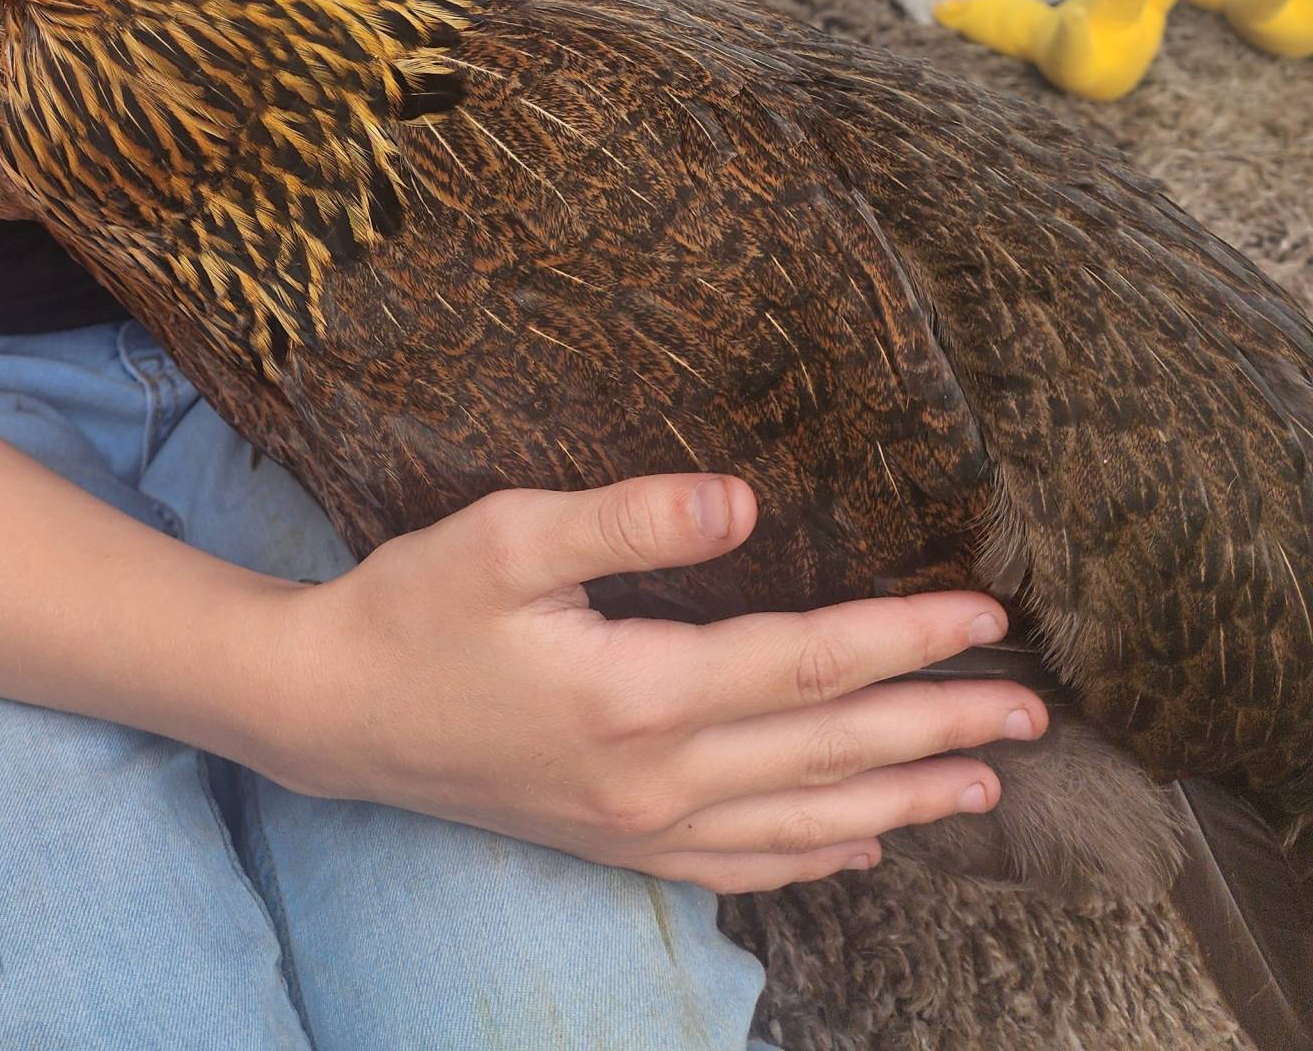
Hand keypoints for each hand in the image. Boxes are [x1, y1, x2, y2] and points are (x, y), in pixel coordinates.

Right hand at [258, 474, 1045, 893]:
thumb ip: (631, 516)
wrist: (333, 712)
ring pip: (805, 819)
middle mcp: (656, 776)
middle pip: (829, 750)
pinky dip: (816, 855)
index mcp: (641, 693)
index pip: (808, 663)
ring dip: (902, 798)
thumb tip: (743, 501)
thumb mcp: (509, 534)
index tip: (984, 613)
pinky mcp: (614, 842)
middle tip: (1032, 712)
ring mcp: (639, 823)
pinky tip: (858, 844)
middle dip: (939, 726)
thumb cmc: (415, 606)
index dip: (903, 637)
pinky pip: (744, 863)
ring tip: (984, 783)